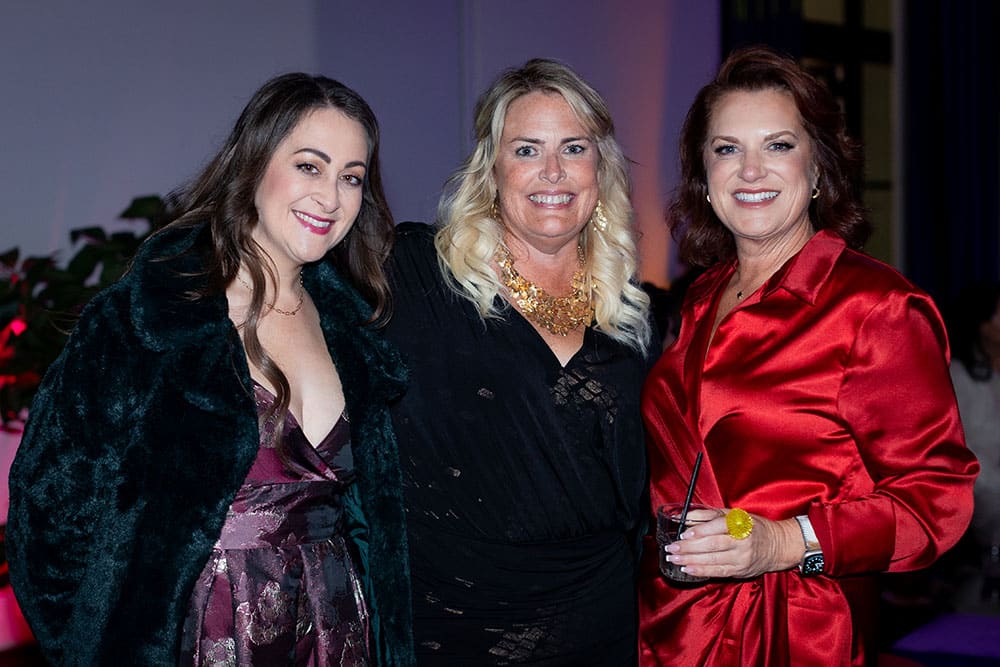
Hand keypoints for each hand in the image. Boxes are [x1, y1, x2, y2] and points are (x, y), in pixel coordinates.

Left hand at [664, 511, 803, 578]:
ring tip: (674, 559)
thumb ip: (709, 515)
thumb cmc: (752, 527)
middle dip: (689, 548)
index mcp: (740, 524)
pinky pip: (718, 572)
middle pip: (713, 545)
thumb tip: (686, 516)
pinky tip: (688, 569)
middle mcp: (742, 541)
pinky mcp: (740, 570)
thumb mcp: (734, 514)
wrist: (777, 546)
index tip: (683, 534)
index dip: (700, 531)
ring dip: (691, 560)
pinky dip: (701, 571)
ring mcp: (742, 558)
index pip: (718, 526)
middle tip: (671, 548)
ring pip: (713, 560)